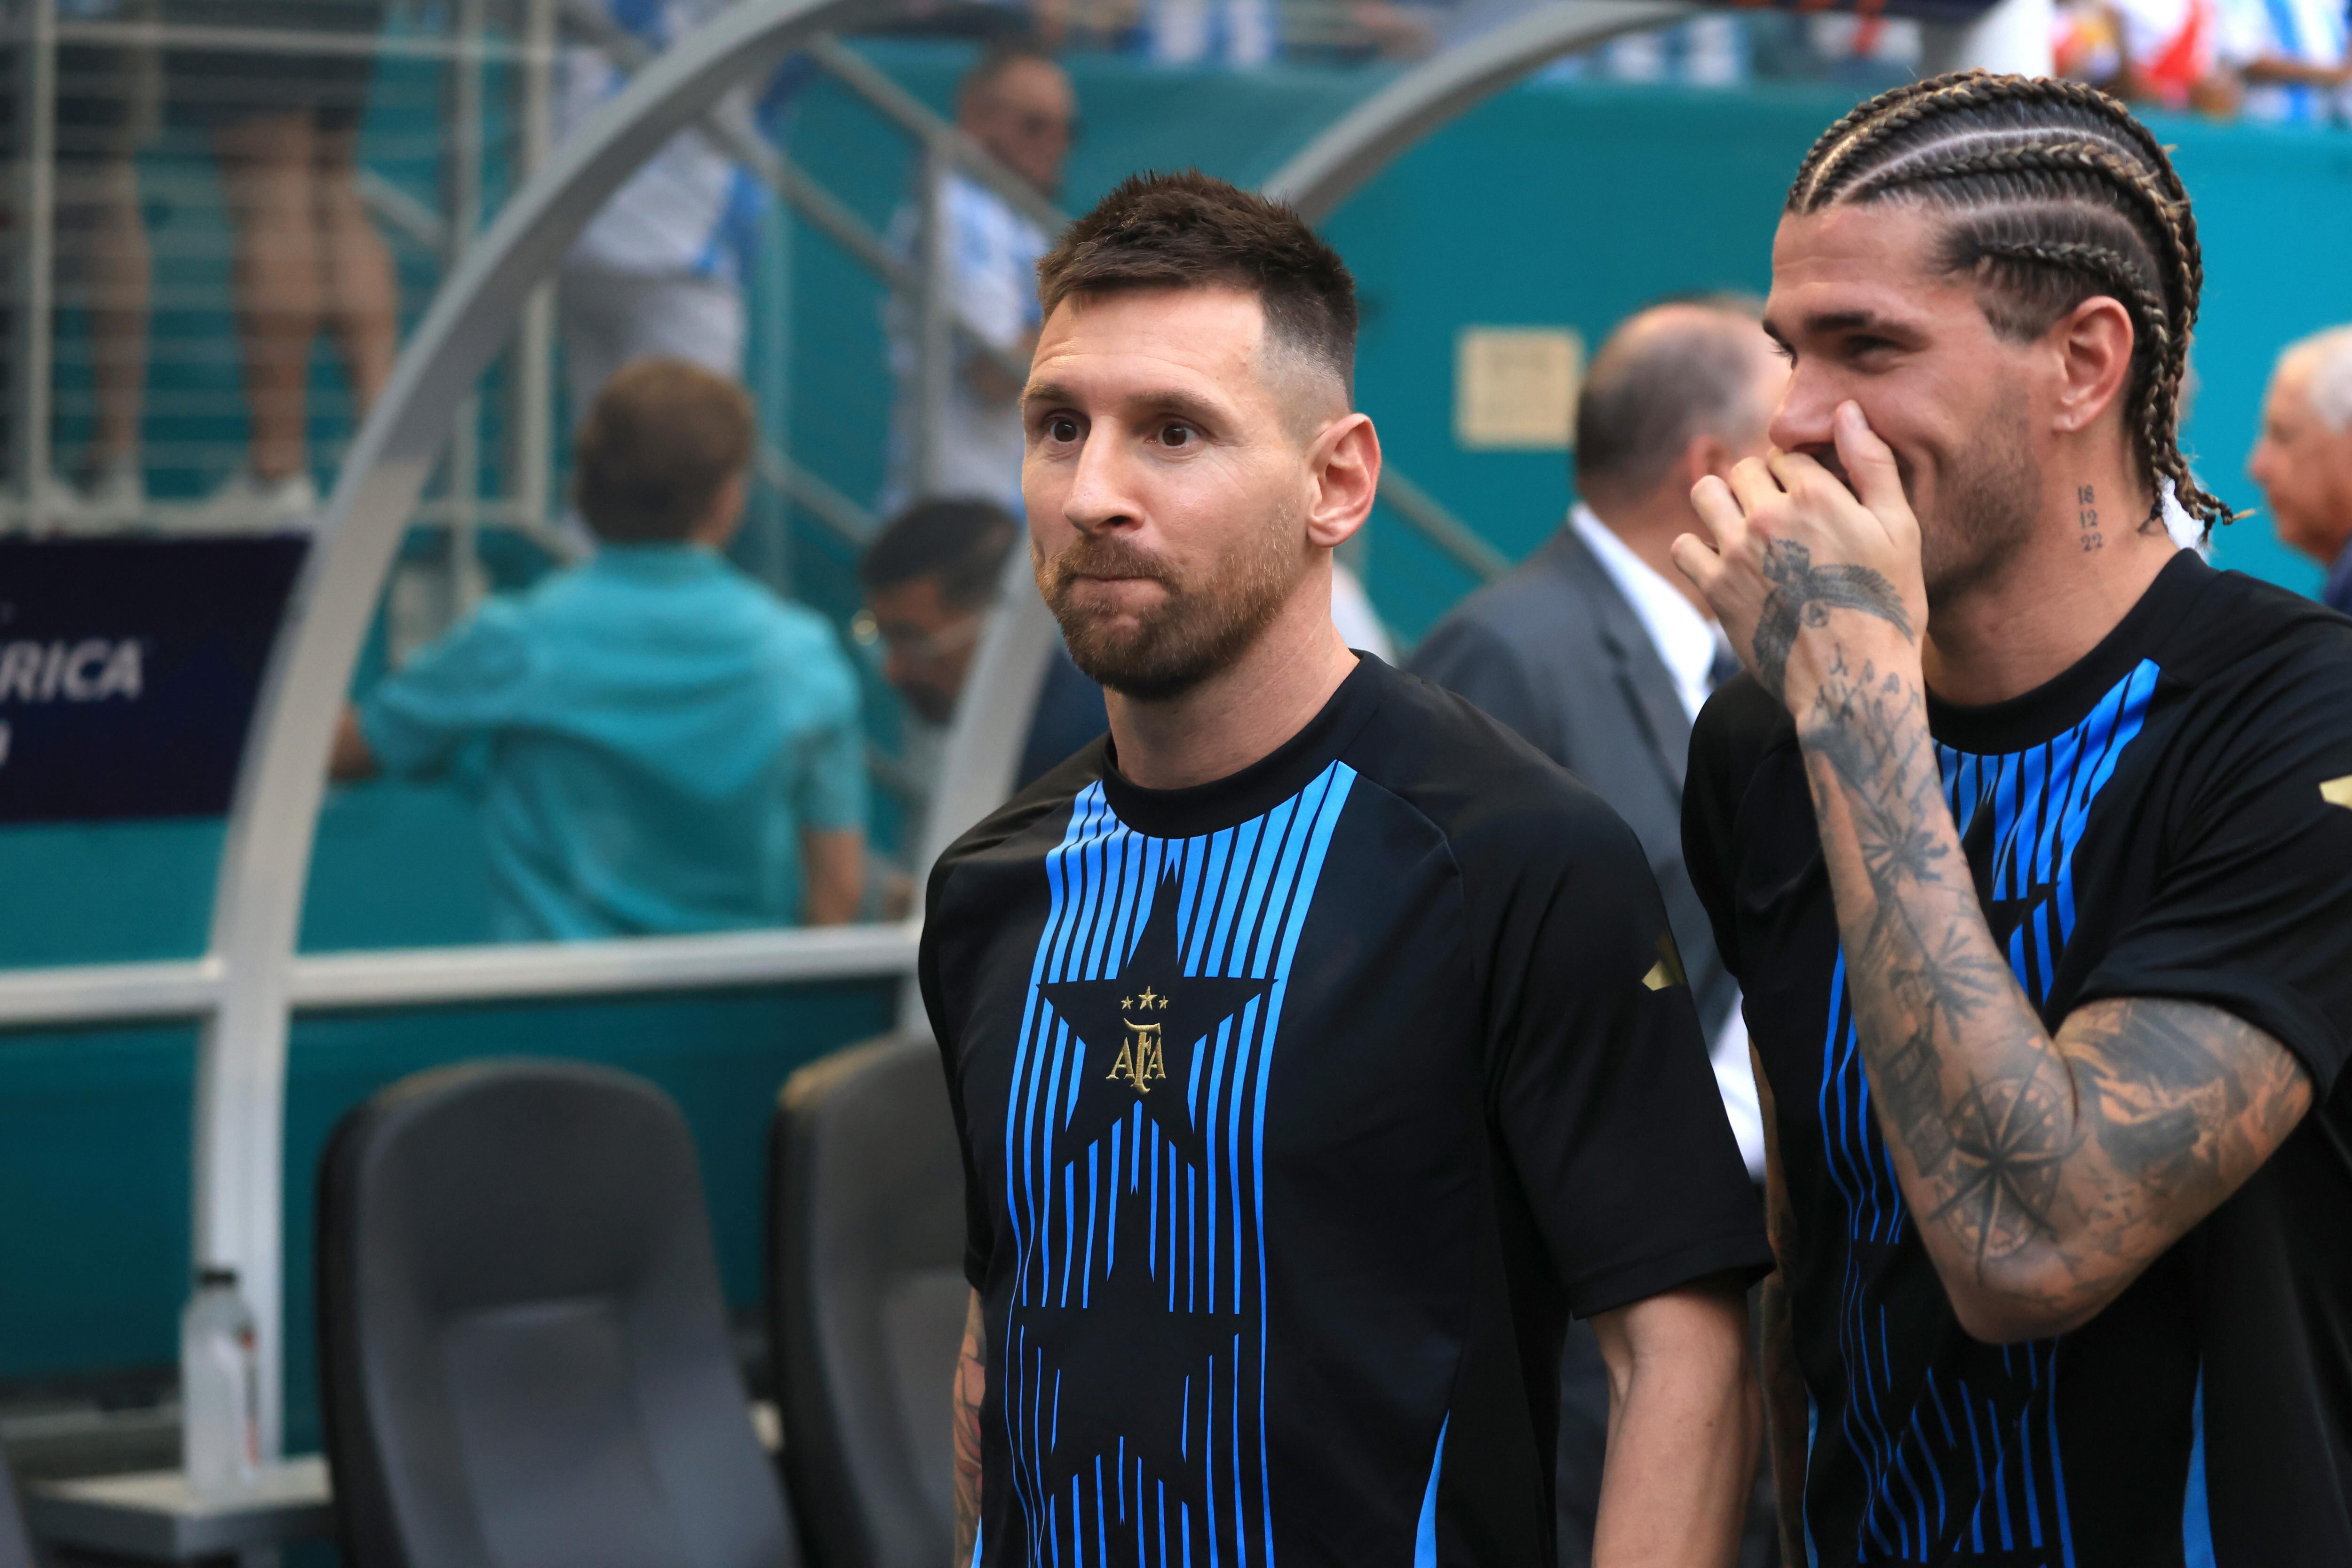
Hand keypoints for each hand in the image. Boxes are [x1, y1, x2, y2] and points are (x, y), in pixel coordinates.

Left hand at [1672, 401, 1927, 713]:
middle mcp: (1769, 516)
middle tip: (1781, 519)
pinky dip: (1698, 549)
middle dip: (1760, 485)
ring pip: (1705, 493)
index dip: (1798, 474)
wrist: (1854, 680)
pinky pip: (1683, 545)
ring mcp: (1737, 551)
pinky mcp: (1716, 588)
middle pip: (1744, 469)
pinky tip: (1725, 562)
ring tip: (1747, 530)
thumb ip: (1871, 463)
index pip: (1787, 454)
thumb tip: (1847, 409)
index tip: (1810, 501)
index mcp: (1816, 494)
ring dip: (1722, 504)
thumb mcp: (1899, 529)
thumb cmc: (1887, 604)